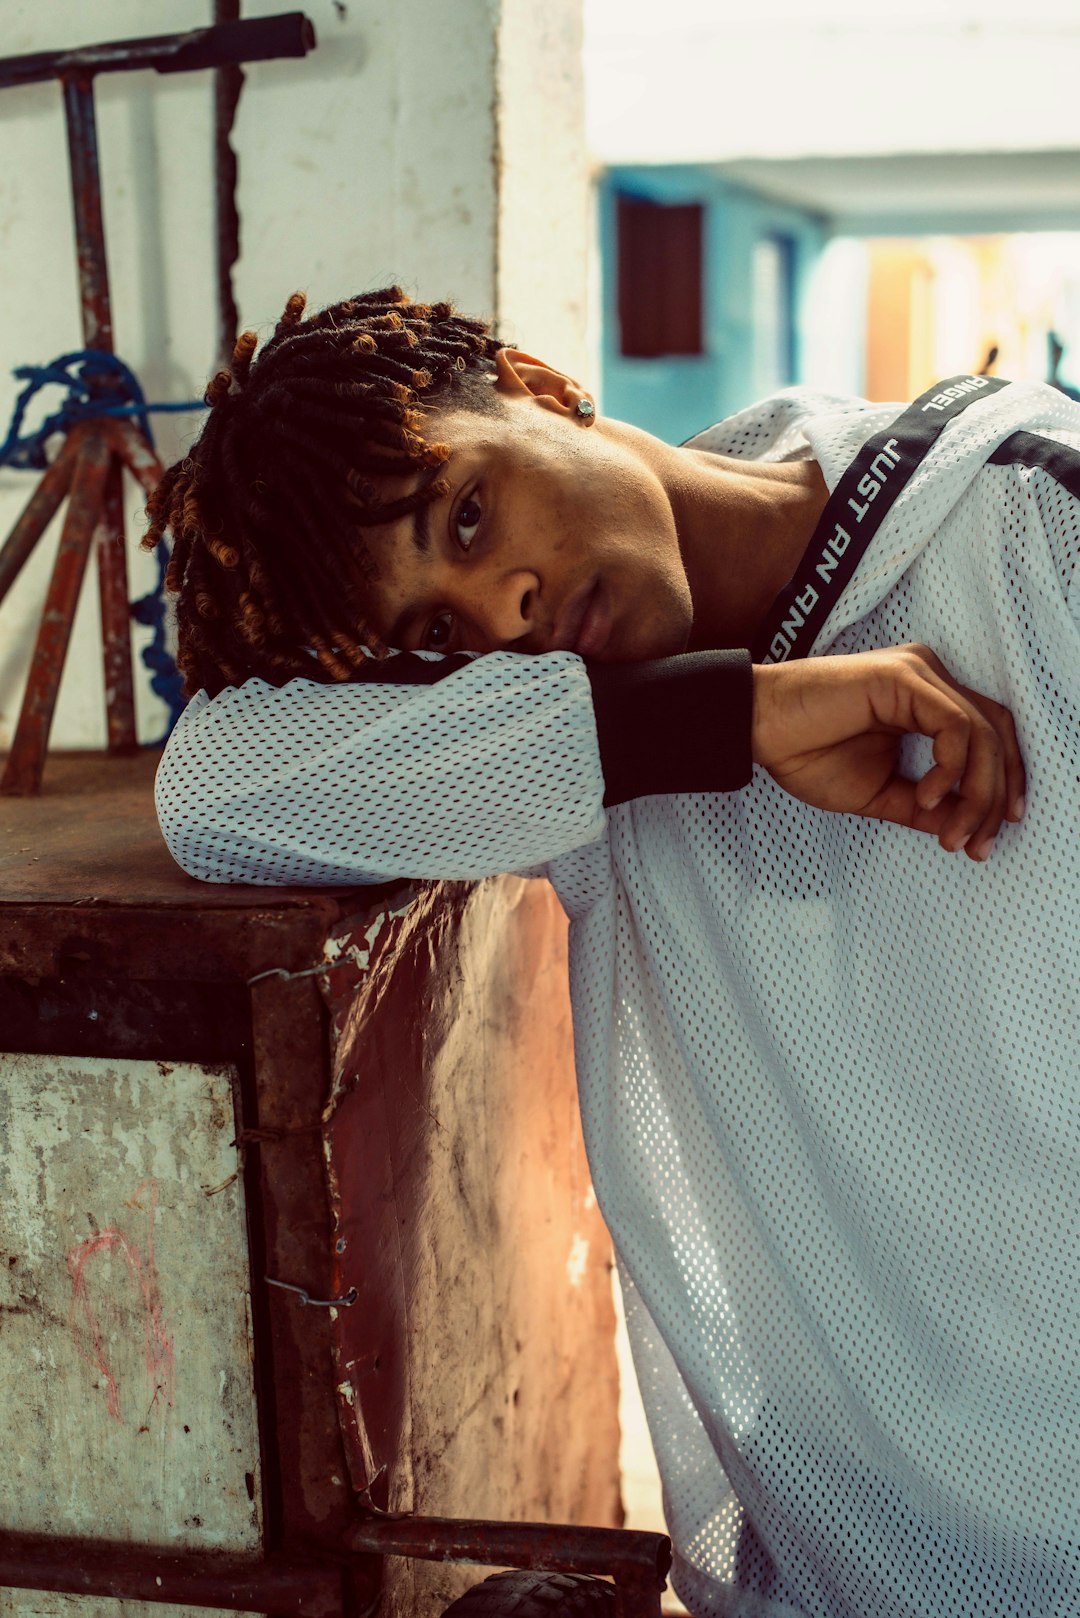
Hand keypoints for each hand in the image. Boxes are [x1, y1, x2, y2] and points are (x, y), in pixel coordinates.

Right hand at [751, 644, 1025, 859]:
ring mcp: (920, 674)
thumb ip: (922, 806)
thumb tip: (962, 828)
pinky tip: (928, 796)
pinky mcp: (904, 677)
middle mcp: (930, 680)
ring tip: (951, 832)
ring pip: (983, 733)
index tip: (990, 835)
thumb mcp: (877, 792)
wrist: (756, 728)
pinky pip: (955, 726)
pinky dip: (950, 768)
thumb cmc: (804, 752)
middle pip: (997, 734)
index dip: (1001, 785)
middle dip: (998, 795)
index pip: (988, 737)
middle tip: (980, 844)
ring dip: (977, 792)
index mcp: (926, 701)